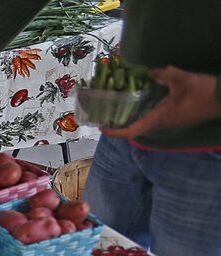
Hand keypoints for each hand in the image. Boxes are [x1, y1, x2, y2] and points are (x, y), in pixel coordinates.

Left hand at [102, 67, 220, 139]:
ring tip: (114, 107)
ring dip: (128, 118)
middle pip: (133, 129)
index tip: (102, 127)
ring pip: (141, 123)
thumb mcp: (182, 79)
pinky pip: (150, 117)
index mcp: (158, 118)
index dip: (115, 132)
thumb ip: (163, 74)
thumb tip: (149, 73)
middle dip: (117, 124)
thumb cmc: (203, 92)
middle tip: (103, 114)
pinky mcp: (172, 116)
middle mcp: (160, 123)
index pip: (131, 131)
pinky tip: (136, 99)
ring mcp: (166, 121)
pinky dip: (139, 112)